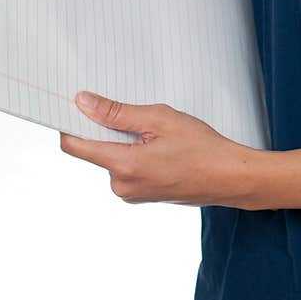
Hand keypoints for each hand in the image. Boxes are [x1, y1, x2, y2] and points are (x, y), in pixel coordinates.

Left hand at [59, 92, 260, 207]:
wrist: (230, 178)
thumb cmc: (202, 147)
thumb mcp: (159, 119)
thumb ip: (116, 113)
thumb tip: (83, 102)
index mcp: (122, 166)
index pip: (75, 146)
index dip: (70, 123)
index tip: (75, 106)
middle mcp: (121, 185)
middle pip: (96, 150)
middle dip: (111, 131)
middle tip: (142, 119)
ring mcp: (131, 194)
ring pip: (113, 159)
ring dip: (127, 143)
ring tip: (160, 137)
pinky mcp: (141, 196)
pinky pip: (127, 169)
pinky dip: (137, 155)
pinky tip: (163, 150)